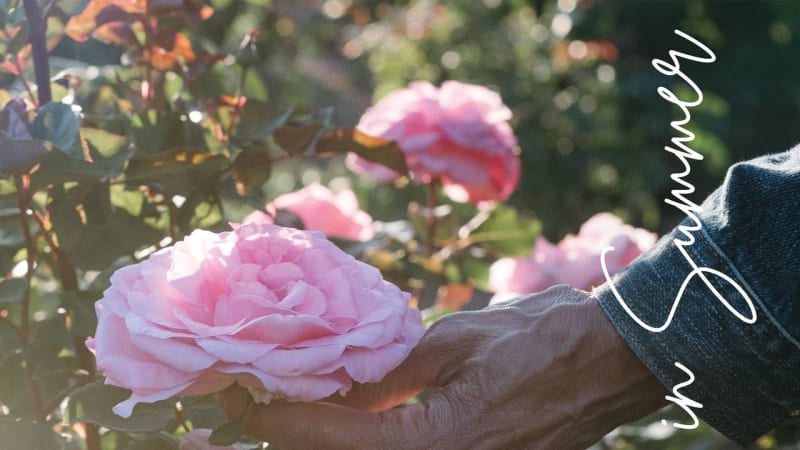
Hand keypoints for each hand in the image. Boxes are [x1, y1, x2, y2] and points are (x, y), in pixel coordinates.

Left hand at [218, 285, 666, 449]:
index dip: (288, 422)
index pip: (343, 440)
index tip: (245, 405)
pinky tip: (345, 417)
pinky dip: (367, 440)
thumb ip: (388, 373)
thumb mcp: (454, 343)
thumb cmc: (540, 339)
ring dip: (330, 440)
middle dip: (300, 438)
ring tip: (284, 412)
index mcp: (445, 443)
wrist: (609, 361)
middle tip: (251, 409)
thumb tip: (332, 383)